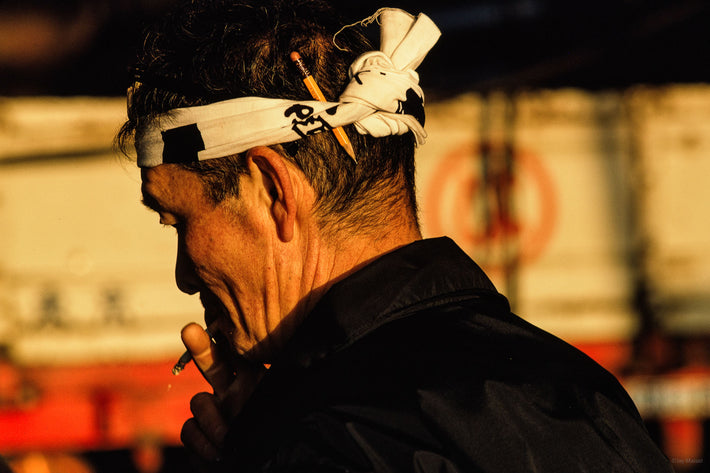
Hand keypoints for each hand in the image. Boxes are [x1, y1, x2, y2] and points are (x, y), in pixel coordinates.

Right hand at [179, 322, 264, 467]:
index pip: (240, 354)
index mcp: (255, 383)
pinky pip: (189, 430)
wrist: (267, 469)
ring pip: (199, 403)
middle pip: (212, 363)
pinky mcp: (199, 436)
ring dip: (211, 422)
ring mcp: (214, 415)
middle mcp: (232, 394)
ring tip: (228, 439)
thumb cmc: (276, 441)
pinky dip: (202, 444)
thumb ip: (269, 390)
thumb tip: (284, 363)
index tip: (222, 323)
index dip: (229, 337)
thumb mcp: (278, 409)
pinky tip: (217, 455)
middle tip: (190, 330)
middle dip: (200, 346)